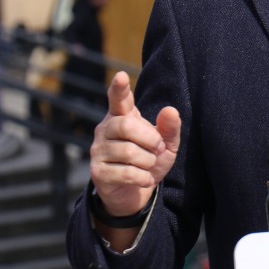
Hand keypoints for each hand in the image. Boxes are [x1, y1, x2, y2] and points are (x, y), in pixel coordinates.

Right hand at [89, 71, 180, 220]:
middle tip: (158, 148)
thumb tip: (170, 110)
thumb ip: (170, 128)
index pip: (119, 100)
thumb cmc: (150, 160)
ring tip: (148, 165)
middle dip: (150, 139)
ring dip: (148, 161)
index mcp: (122, 117)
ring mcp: (98, 151)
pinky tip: (143, 178)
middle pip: (126, 126)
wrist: (136, 192)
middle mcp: (106, 130)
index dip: (119, 89)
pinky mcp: (97, 172)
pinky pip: (127, 173)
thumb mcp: (167, 144)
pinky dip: (143, 178)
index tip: (121, 76)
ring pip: (129, 152)